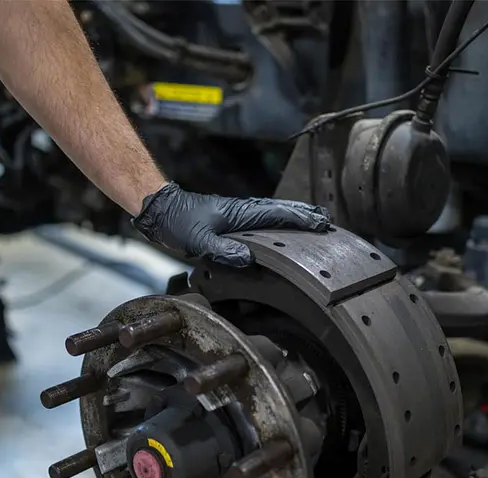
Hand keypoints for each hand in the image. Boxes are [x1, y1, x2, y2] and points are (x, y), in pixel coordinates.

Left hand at [132, 181, 329, 266]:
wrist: (161, 209)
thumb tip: (247, 259)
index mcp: (240, 214)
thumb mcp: (198, 240)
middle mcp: (243, 211)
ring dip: (295, 216)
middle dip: (305, 215)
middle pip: (281, 211)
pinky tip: (282, 227)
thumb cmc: (178, 222)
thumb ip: (222, 250)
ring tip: (313, 220)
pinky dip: (279, 219)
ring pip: (274, 213)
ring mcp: (239, 214)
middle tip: (326, 221)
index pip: (277, 215)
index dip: (300, 220)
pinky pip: (264, 218)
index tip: (320, 224)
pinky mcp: (234, 219)